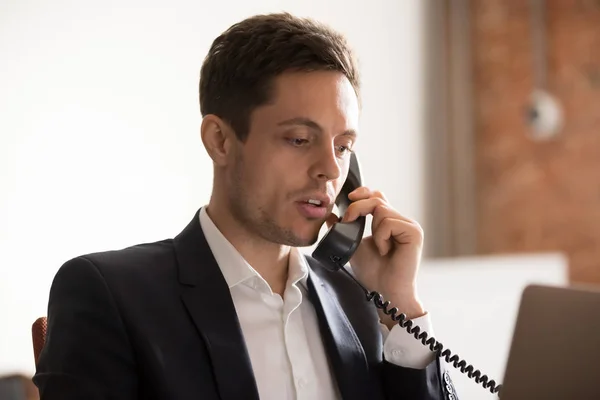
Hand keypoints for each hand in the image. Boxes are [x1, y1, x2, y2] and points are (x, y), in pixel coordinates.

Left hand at [326, 186, 425, 328]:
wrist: (385, 292)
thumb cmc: (373, 273)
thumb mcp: (354, 246)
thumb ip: (345, 230)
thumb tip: (331, 215)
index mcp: (389, 222)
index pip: (378, 196)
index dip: (364, 192)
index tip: (349, 197)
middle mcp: (402, 221)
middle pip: (377, 199)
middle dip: (357, 207)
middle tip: (347, 221)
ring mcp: (410, 226)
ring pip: (382, 209)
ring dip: (373, 230)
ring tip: (380, 249)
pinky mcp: (414, 232)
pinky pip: (389, 222)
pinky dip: (381, 237)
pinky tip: (386, 251)